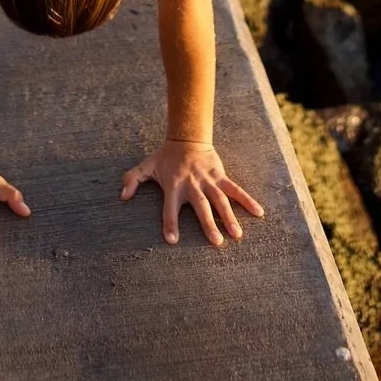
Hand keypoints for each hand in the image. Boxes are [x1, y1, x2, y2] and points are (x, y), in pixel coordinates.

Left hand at [120, 141, 263, 247]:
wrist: (187, 137)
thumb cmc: (165, 157)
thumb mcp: (146, 166)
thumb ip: (132, 180)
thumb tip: (122, 196)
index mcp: (173, 186)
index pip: (169, 208)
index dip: (169, 223)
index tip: (172, 240)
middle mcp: (192, 185)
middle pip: (201, 207)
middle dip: (208, 224)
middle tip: (217, 243)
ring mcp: (208, 181)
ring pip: (220, 200)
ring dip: (229, 217)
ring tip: (236, 235)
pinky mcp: (220, 176)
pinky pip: (235, 189)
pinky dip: (247, 200)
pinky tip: (259, 212)